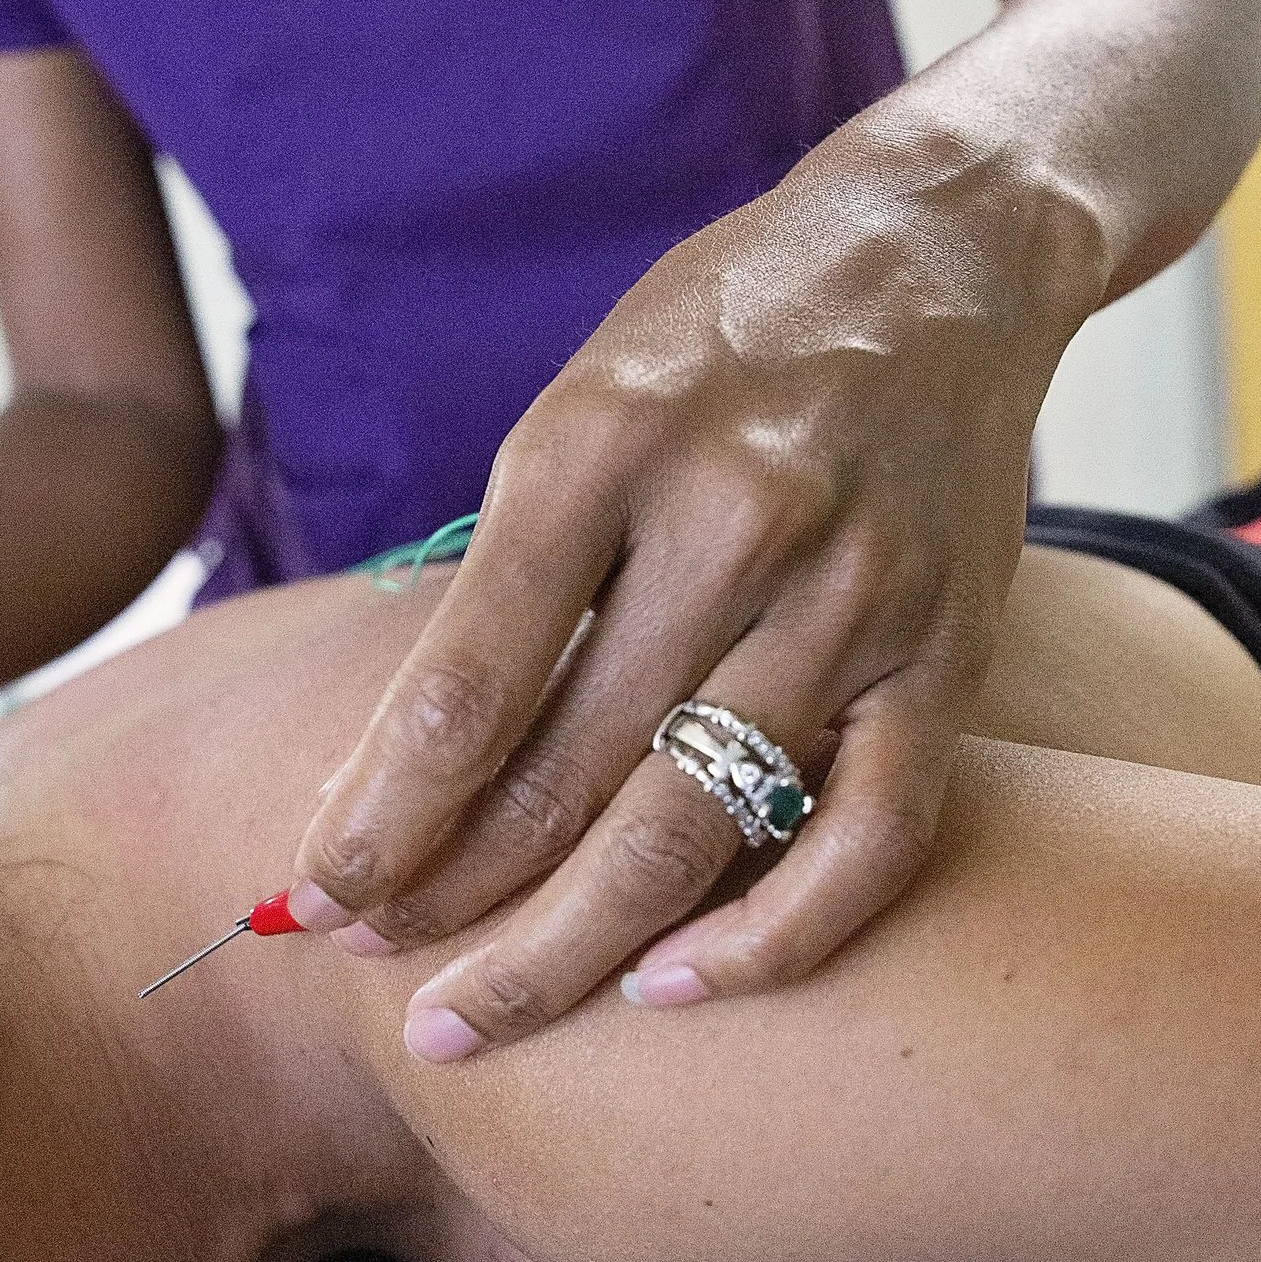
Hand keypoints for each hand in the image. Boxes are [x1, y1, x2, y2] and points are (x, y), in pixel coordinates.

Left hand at [291, 120, 1102, 1051]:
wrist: (943, 246)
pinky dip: (775, 935)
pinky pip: (867, 838)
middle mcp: (732, 519)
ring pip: (695, 826)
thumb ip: (514, 572)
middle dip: (449, 898)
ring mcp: (853, 594)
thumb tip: (404, 772)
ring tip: (478, 1015)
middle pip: (565, 776)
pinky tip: (675, 986)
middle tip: (370, 974)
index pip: (465, 683)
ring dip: (571, 946)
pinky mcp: (949, 652)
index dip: (378, 815)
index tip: (311, 895)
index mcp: (602, 442)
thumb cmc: (722, 337)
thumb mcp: (583, 402)